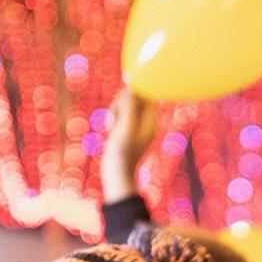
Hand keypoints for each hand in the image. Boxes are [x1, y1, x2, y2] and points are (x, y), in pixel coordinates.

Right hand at [100, 88, 159, 203]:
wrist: (117, 175)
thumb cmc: (122, 153)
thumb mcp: (125, 128)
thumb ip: (130, 107)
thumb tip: (133, 87)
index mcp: (151, 120)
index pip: (147, 94)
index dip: (133, 92)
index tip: (120, 100)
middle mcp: (146, 121)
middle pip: (135, 97)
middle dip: (121, 102)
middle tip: (114, 118)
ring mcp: (136, 125)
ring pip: (125, 104)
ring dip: (115, 110)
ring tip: (110, 126)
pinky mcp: (127, 128)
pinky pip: (120, 114)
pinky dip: (113, 118)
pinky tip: (109, 129)